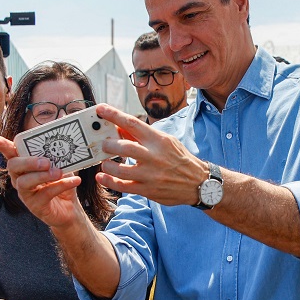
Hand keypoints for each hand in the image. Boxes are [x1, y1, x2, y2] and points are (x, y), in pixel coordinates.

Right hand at [0, 135, 85, 226]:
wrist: (71, 209)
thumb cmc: (62, 183)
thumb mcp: (61, 165)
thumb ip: (58, 155)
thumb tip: (63, 142)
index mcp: (25, 166)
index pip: (11, 153)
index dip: (2, 146)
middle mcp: (20, 179)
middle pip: (13, 166)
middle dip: (28, 162)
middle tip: (46, 162)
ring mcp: (26, 194)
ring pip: (24, 182)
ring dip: (42, 176)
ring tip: (58, 172)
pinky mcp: (35, 207)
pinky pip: (45, 194)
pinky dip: (61, 186)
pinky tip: (74, 181)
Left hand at [93, 105, 208, 206]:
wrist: (199, 182)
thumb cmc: (179, 159)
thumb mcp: (165, 141)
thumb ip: (142, 136)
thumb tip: (119, 128)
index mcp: (159, 140)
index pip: (132, 123)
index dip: (113, 115)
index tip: (100, 109)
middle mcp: (154, 156)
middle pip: (124, 147)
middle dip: (108, 144)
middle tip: (102, 144)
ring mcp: (151, 175)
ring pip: (120, 170)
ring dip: (107, 165)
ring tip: (104, 162)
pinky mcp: (148, 190)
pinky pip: (123, 186)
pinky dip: (109, 182)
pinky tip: (102, 177)